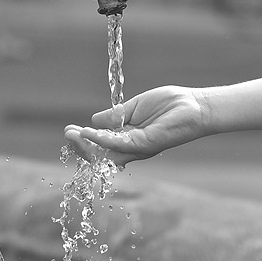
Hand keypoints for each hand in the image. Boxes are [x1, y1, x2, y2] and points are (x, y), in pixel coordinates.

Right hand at [64, 85, 206, 166]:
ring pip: (106, 153)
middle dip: (81, 147)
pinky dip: (101, 139)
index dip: (85, 141)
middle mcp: (132, 147)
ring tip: (72, 134)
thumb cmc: (170, 105)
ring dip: (86, 145)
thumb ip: (115, 115)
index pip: (102, 145)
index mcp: (129, 138)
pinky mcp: (145, 144)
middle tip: (67, 135)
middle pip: (101, 155)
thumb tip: (93, 120)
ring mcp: (138, 147)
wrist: (194, 105)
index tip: (71, 131)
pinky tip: (88, 132)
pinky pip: (118, 143)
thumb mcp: (135, 107)